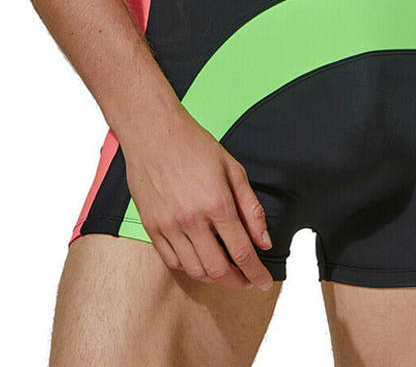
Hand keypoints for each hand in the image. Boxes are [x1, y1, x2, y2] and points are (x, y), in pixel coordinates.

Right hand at [120, 107, 274, 290]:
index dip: (256, 272)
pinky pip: (172, 261)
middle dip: (238, 281)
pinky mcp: (151, 227)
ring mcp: (169, 226)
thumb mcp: (233, 169)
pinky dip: (190, 267)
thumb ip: (251, 208)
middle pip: (218, 269)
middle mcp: (191, 220)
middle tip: (247, 280)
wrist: (154, 132)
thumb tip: (264, 241)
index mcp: (217, 203)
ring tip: (226, 269)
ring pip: (195, 270)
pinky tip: (200, 258)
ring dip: (214, 277)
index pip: (242, 252)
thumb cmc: (195, 145)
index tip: (263, 282)